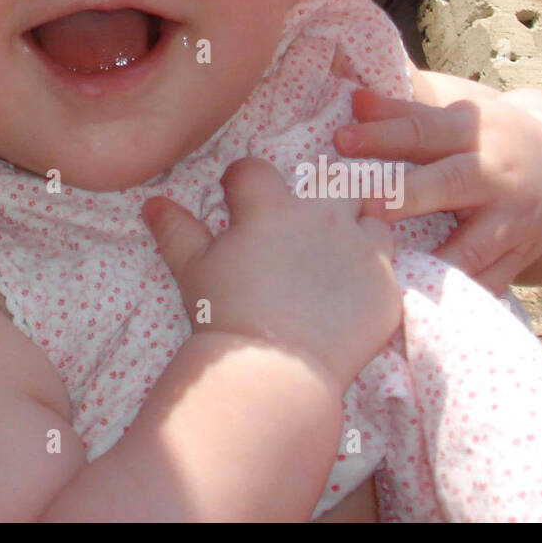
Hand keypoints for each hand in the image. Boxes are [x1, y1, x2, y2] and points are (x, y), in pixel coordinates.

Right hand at [142, 157, 400, 393]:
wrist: (273, 372)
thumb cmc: (225, 315)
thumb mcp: (191, 269)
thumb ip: (175, 230)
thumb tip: (152, 203)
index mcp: (270, 207)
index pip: (256, 170)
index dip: (241, 182)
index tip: (235, 199)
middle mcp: (322, 217)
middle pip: (330, 182)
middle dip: (317, 196)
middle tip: (300, 228)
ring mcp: (361, 251)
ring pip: (371, 216)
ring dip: (356, 227)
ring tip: (338, 255)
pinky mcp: (386, 288)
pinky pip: (389, 266)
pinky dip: (372, 273)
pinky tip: (353, 295)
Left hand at [334, 87, 541, 295]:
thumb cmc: (486, 137)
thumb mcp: (456, 110)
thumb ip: (405, 105)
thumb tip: (352, 93)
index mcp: (475, 130)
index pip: (423, 129)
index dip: (382, 134)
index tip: (339, 139)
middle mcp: (496, 174)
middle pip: (449, 183)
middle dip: (407, 195)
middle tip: (365, 206)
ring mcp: (512, 221)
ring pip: (472, 245)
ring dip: (433, 259)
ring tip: (391, 271)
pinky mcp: (519, 258)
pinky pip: (487, 283)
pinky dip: (456, 296)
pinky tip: (421, 303)